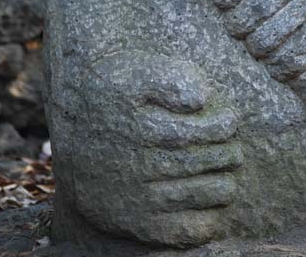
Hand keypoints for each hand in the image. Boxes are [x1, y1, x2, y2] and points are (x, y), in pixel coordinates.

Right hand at [71, 51, 242, 246]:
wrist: (71, 122)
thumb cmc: (111, 91)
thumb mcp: (135, 73)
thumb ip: (170, 79)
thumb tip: (202, 98)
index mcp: (142, 130)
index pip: (199, 132)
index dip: (223, 126)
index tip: (231, 119)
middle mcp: (138, 166)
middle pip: (200, 164)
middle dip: (227, 155)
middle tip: (235, 149)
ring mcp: (136, 197)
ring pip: (195, 196)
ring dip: (222, 186)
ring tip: (228, 174)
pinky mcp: (134, 221)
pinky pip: (178, 231)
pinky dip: (203, 222)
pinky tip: (212, 209)